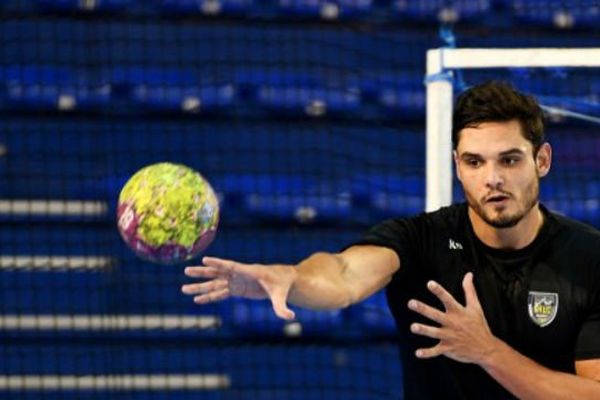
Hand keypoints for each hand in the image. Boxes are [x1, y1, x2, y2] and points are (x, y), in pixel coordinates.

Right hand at [181, 256, 296, 319]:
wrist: (284, 280)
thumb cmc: (283, 285)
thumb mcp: (282, 296)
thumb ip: (282, 307)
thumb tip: (289, 317)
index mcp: (249, 272)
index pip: (231, 266)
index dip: (218, 263)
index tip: (205, 260)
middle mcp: (239, 275)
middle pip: (218, 273)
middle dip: (202, 273)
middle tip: (186, 271)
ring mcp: (236, 282)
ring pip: (215, 283)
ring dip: (200, 286)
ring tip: (183, 289)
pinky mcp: (236, 289)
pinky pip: (220, 293)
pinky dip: (209, 297)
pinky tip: (197, 300)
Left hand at [407, 272, 498, 363]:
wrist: (487, 349)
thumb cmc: (479, 325)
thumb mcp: (476, 307)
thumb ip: (469, 290)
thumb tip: (469, 274)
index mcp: (458, 312)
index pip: (447, 299)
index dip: (439, 291)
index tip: (430, 283)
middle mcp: (453, 323)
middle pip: (436, 315)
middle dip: (423, 309)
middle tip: (411, 303)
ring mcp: (450, 337)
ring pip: (434, 333)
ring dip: (423, 330)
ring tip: (412, 327)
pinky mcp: (449, 348)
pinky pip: (436, 351)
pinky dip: (427, 353)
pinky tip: (417, 353)